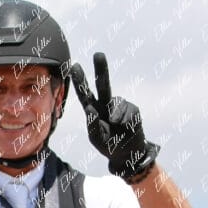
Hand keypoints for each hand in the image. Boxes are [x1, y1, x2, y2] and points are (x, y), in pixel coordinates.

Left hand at [70, 53, 158, 180]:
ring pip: (116, 103)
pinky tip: (126, 127)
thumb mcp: (95, 138)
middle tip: (98, 54)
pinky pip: (127, 111)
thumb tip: (90, 108)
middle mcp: (106, 105)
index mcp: (93, 110)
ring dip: (115, 116)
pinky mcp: (132, 109)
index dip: (80, 81)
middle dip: (102, 69)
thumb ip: (91, 124)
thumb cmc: (108, 145)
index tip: (75, 66)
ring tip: (116, 127)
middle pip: (103, 84)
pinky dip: (125, 120)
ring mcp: (119, 106)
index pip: (85, 94)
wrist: (127, 153)